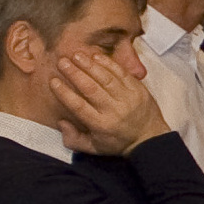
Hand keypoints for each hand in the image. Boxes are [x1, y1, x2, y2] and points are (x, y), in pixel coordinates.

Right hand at [54, 44, 168, 155]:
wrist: (149, 138)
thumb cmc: (118, 142)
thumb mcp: (94, 148)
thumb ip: (74, 139)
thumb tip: (61, 122)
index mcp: (101, 125)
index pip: (79, 107)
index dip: (65, 93)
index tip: (53, 81)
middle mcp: (114, 111)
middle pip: (91, 89)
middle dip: (75, 74)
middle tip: (62, 61)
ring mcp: (128, 98)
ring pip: (106, 78)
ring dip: (89, 65)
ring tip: (76, 55)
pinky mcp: (138, 89)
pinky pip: (121, 73)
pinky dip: (108, 64)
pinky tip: (95, 56)